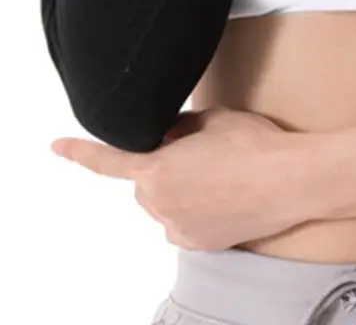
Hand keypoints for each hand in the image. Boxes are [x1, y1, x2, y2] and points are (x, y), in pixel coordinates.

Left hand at [51, 108, 314, 249]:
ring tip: (223, 178)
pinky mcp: (200, 243)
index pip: (109, 161)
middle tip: (203, 157)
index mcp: (157, 168)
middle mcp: (160, 203)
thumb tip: (170, 136)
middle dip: (165, 170)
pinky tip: (226, 199)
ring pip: (167, 206)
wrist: (289, 179)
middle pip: (148, 183)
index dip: (80, 152)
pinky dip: (198, 213)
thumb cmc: (254, 144)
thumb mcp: (215, 119)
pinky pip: (185, 225)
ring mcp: (179, 227)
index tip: (58, 146)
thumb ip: (180, 127)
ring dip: (182, 192)